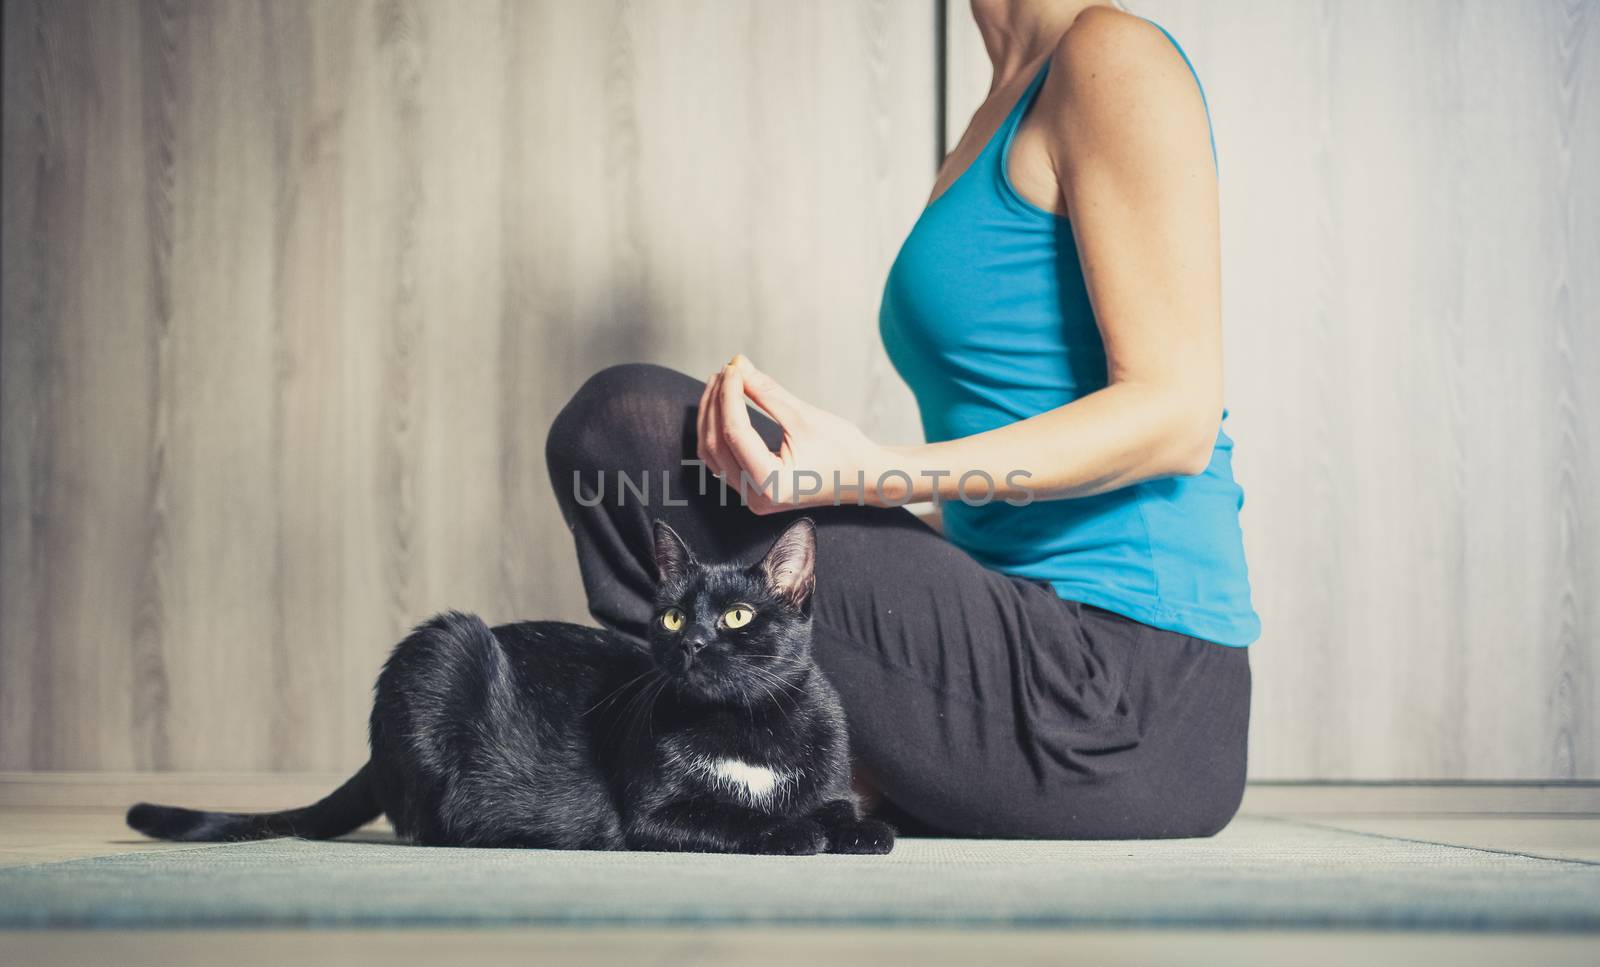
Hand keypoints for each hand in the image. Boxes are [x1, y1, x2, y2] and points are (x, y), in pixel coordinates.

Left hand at [696, 355, 894, 513]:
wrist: (864, 477)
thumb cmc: (844, 452)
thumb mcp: (804, 417)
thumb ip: (767, 393)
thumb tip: (740, 367)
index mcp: (771, 484)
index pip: (734, 433)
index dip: (729, 396)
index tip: (734, 368)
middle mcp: (756, 497)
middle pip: (715, 443)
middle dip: (716, 402)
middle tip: (728, 370)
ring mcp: (751, 496)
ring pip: (712, 452)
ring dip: (712, 415)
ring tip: (724, 382)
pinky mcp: (752, 488)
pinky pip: (722, 458)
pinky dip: (719, 430)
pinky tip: (724, 404)